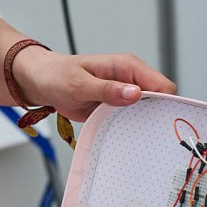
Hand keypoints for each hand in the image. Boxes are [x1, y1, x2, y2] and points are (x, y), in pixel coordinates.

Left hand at [10, 49, 174, 122]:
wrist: (41, 82)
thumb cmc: (57, 75)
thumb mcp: (79, 84)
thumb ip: (107, 89)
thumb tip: (135, 93)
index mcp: (127, 66)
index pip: (160, 84)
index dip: (166, 103)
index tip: (162, 122)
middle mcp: (129, 80)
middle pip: (158, 100)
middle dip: (156, 117)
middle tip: (149, 135)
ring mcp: (123, 95)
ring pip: (146, 113)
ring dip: (142, 125)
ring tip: (135, 139)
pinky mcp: (115, 107)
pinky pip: (130, 120)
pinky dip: (128, 129)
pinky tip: (123, 138)